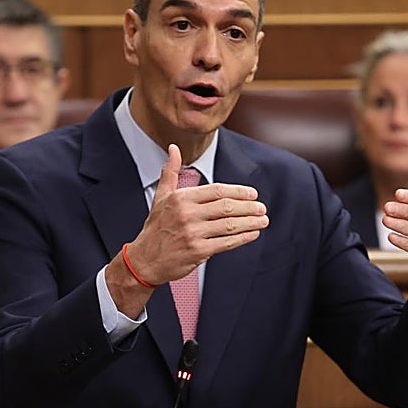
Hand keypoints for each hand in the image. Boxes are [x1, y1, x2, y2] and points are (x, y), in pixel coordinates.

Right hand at [106, 145, 267, 314]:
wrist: (145, 260)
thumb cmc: (156, 227)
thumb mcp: (161, 196)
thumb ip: (171, 171)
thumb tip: (174, 148)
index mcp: (181, 198)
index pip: (217, 190)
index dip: (239, 191)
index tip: (252, 194)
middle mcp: (187, 214)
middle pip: (227, 207)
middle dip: (249, 207)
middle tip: (261, 208)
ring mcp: (193, 233)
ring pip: (229, 225)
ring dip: (250, 222)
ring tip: (262, 220)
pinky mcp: (198, 251)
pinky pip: (226, 243)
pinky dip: (243, 238)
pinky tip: (252, 234)